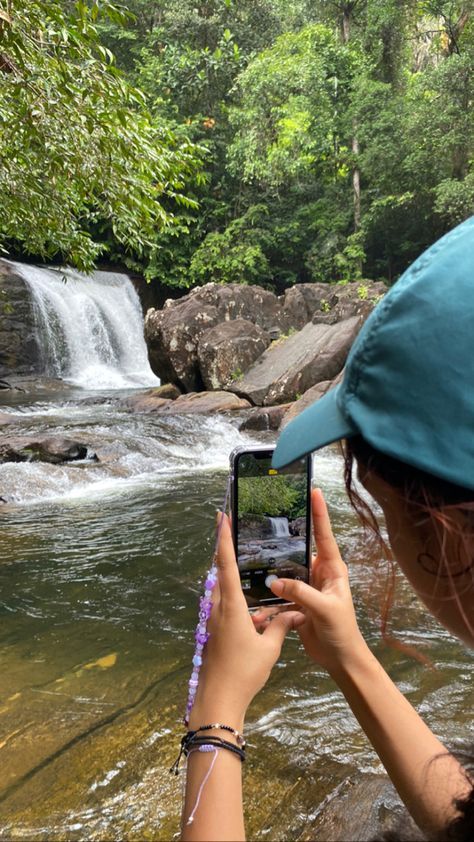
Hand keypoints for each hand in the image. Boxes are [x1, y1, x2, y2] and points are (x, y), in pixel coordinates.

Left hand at [189, 513, 300, 728]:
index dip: (223, 539)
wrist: (219, 700)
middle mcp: (217, 609)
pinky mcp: (212, 633)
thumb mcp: (269, 648)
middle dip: (226, 552)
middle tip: (234, 531)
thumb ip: (280, 625)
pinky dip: (233, 600)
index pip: (225, 564)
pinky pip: (222, 608)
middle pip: (219, 573)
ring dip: (230, 579)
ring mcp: (212, 621)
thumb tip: (296, 612)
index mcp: (231, 607)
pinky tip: (248, 608)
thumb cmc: (244, 672)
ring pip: (220, 591)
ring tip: (245, 567)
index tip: (220, 517)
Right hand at [254, 489, 367, 676]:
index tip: (313, 491)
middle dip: (284, 536)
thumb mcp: (324, 609)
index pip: (324, 535)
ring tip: (251, 550)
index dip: (319, 513)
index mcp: (332, 569)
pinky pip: (279, 590)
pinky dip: (268, 592)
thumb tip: (276, 581)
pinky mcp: (295, 601)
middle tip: (267, 517)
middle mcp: (318, 573)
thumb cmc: (341, 631)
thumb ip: (301, 593)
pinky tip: (253, 588)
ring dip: (271, 567)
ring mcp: (306, 586)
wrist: (340, 658)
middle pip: (299, 548)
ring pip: (285, 570)